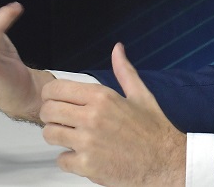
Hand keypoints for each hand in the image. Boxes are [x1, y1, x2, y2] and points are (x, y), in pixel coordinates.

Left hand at [40, 43, 185, 185]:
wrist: (165, 161)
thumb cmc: (153, 129)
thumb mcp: (141, 95)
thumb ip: (124, 71)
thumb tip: (117, 49)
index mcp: (102, 97)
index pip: (56, 90)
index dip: (51, 95)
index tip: (55, 100)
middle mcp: (92, 117)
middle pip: (48, 111)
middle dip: (51, 115)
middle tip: (62, 120)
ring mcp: (88, 142)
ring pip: (50, 135)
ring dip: (57, 136)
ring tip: (71, 137)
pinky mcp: (87, 165)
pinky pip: (61, 160)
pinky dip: (69, 160)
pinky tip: (83, 155)